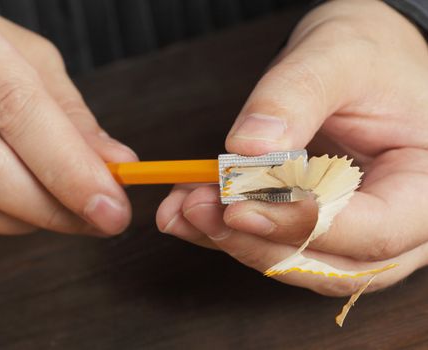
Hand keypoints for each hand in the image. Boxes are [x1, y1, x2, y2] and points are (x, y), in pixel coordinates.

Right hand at [0, 0, 136, 238]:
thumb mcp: (23, 57)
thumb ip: (67, 113)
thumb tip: (113, 164)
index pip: (14, 107)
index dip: (67, 167)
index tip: (110, 204)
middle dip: (47, 206)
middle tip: (94, 219)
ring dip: (14, 221)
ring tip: (54, 211)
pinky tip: (6, 211)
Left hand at [156, 0, 427, 295]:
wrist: (363, 60)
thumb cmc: (369, 54)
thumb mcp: (337, 59)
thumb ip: (295, 98)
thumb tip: (246, 149)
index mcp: (424, 187)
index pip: (372, 231)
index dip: (300, 224)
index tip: (237, 206)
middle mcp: (396, 223)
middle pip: (328, 264)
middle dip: (256, 243)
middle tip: (198, 209)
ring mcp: (355, 231)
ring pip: (295, 261)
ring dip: (234, 240)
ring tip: (184, 206)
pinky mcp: (315, 224)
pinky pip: (274, 242)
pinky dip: (229, 230)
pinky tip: (188, 209)